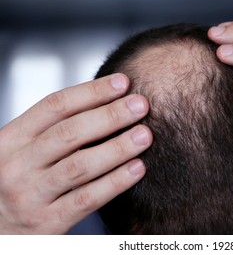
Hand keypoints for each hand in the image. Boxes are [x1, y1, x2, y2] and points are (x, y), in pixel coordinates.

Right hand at [0, 73, 151, 233]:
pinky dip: (115, 182)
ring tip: (145, 134)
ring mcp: (30, 196)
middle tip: (141, 104)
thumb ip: (55, 130)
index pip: (55, 107)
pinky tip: (138, 168)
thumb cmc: (22, 180)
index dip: (91, 92)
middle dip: (110, 116)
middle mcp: (16, 165)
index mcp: (11, 139)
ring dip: (117, 147)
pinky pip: (87, 199)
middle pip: (69, 133)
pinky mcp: (46, 223)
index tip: (123, 83)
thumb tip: (109, 102)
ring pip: (80, 165)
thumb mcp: (26, 151)